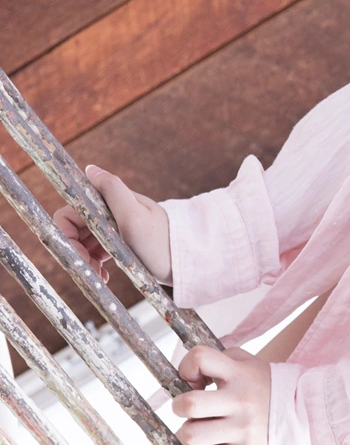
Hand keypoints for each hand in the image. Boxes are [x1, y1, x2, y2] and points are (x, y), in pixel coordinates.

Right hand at [53, 165, 172, 284]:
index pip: (70, 212)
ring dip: (85, 260)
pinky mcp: (123, 245)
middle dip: (75, 250)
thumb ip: (112, 190)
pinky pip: (98, 252)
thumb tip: (90, 168)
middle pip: (75, 229)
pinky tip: (105, 276)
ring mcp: (116, 229)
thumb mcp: (134, 216)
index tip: (77, 254)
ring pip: (85, 243)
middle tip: (88, 269)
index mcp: (109, 203)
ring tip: (98, 276)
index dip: (66, 233)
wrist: (189, 262)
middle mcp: (110, 212)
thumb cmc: (162, 241)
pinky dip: (96, 264)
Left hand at [172, 345, 270, 444]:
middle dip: (179, 406)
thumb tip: (188, 379)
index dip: (187, 367)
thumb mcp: (248, 363)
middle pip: (188, 404)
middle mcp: (240, 400)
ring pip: (191, 435)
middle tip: (189, 409)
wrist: (303, 416)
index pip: (200, 358)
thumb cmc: (264, 388)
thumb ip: (218, 360)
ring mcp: (242, 428)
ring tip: (203, 428)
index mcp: (239, 373)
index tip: (194, 379)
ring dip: (190, 432)